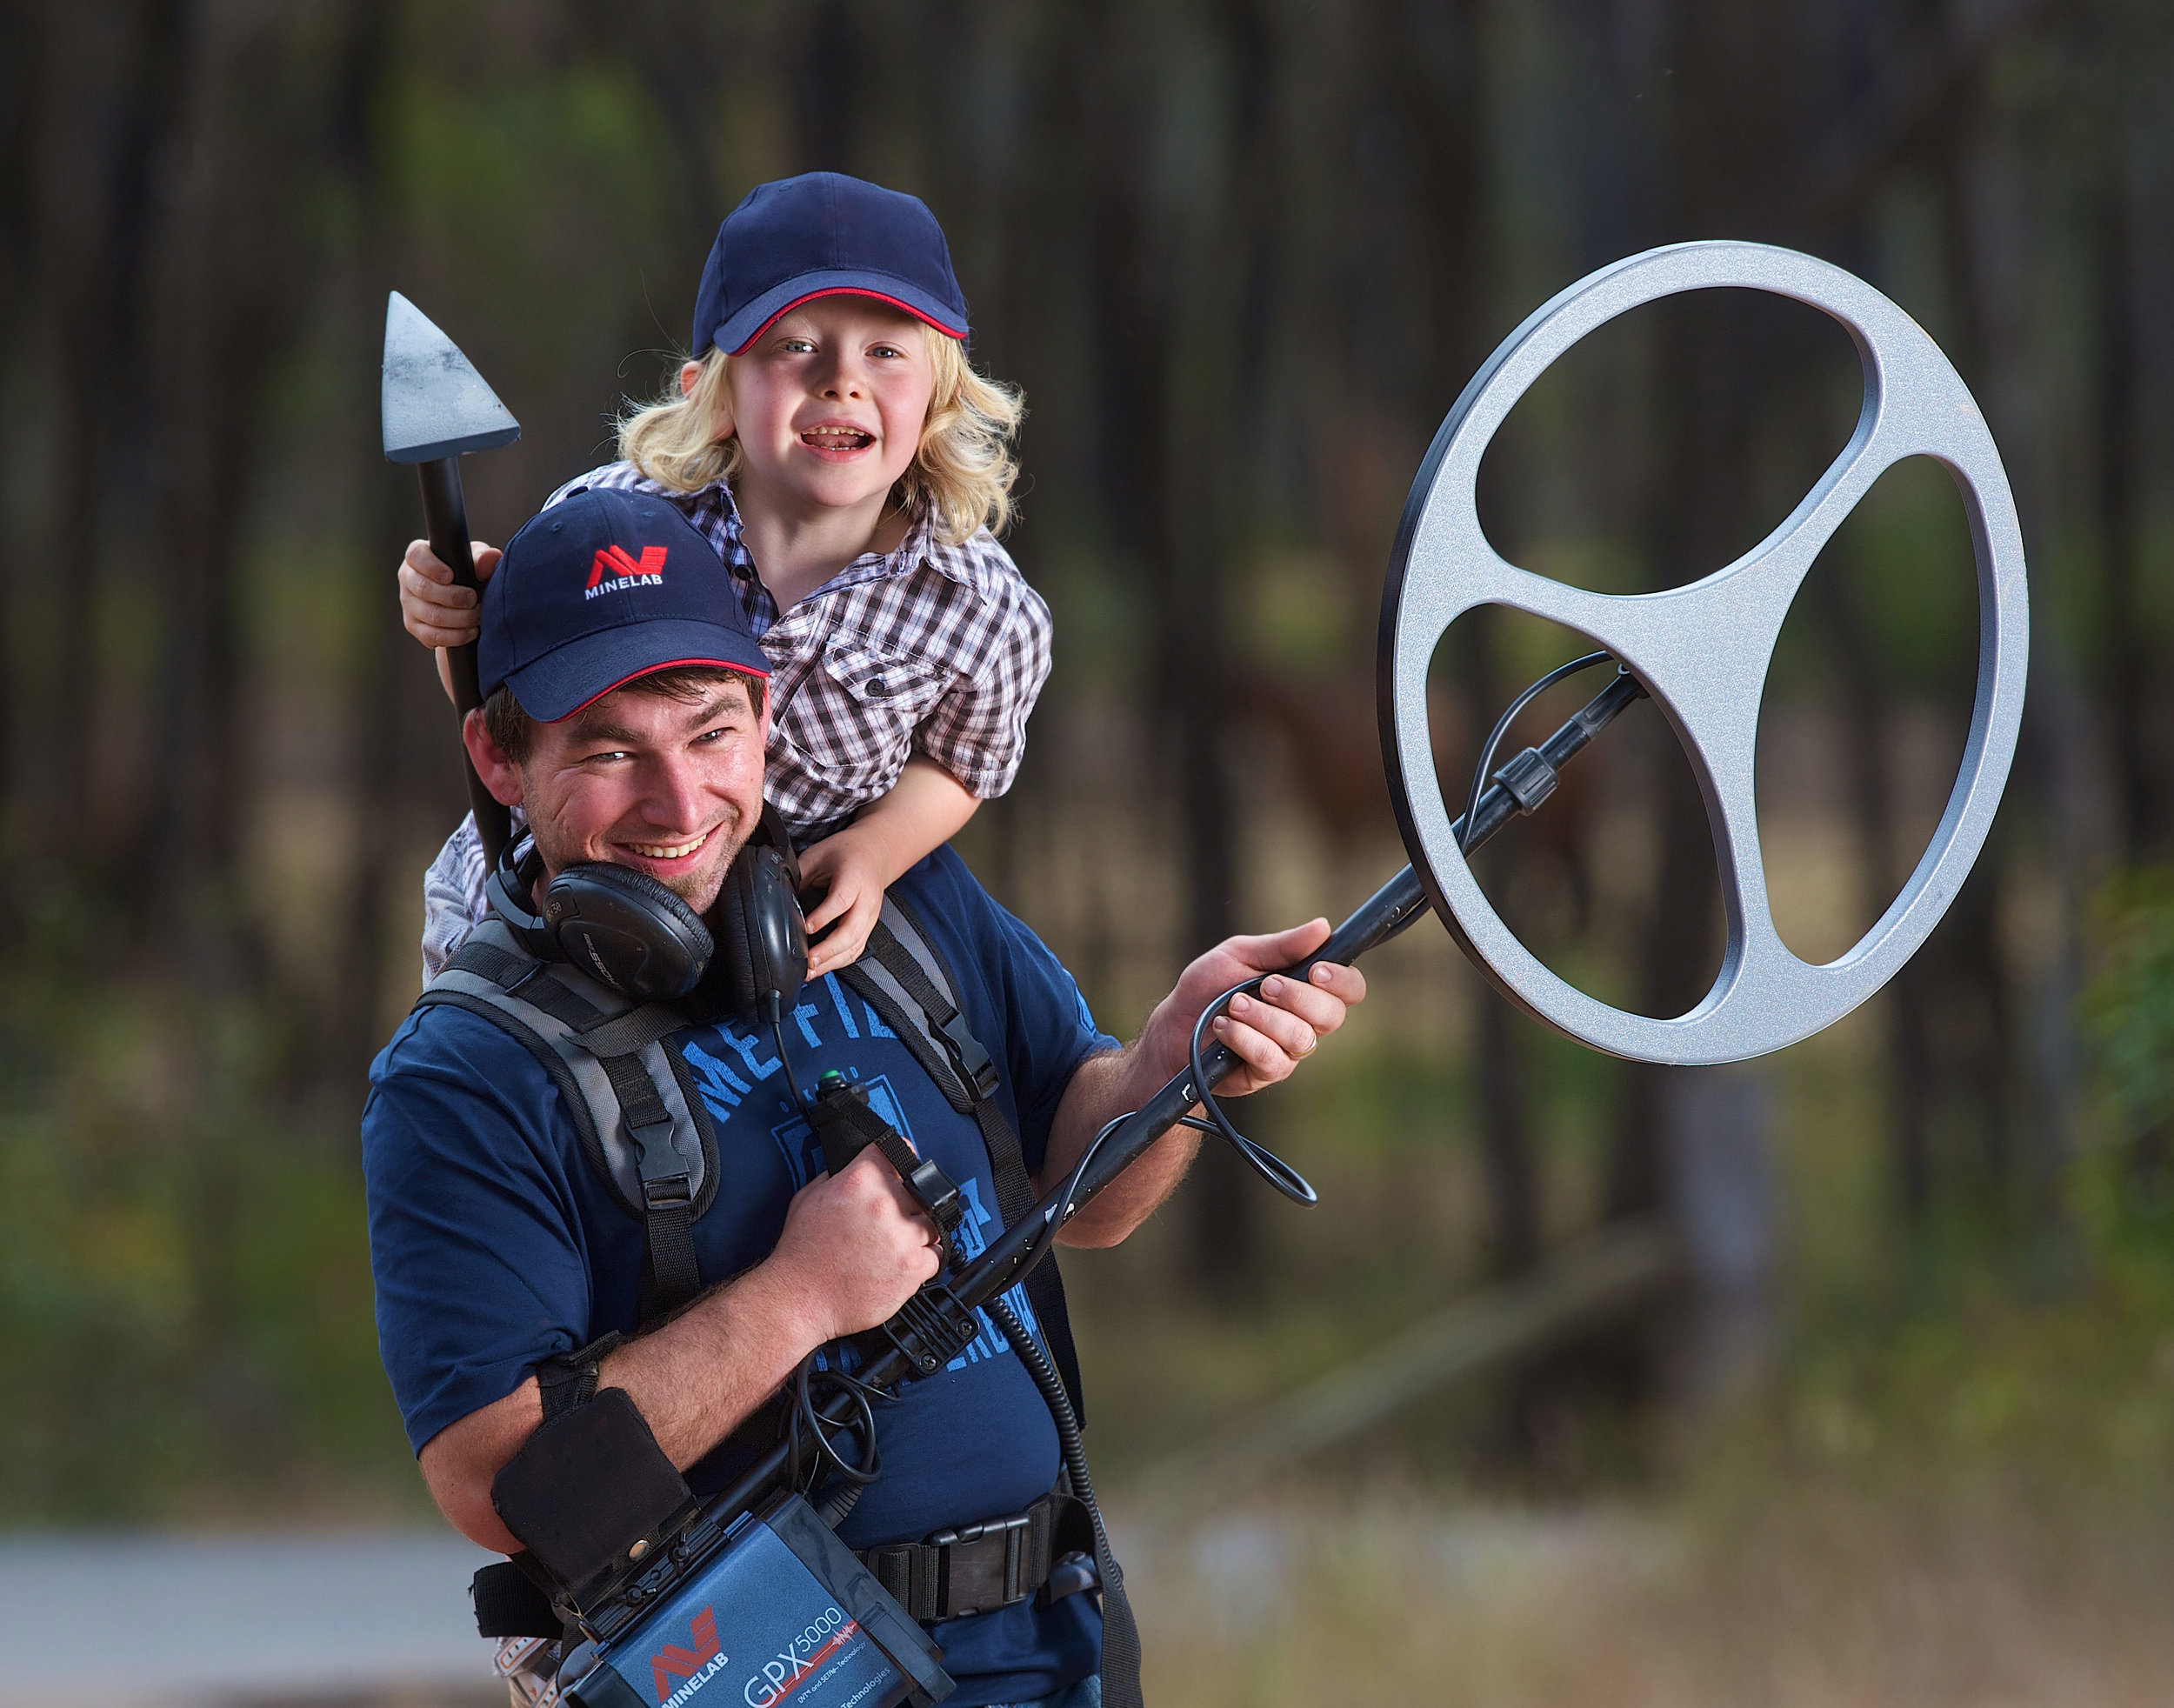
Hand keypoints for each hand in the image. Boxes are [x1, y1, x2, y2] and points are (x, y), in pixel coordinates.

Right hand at [398, 538, 498, 648]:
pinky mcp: (414, 626)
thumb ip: (482, 558)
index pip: (416, 556)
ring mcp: (408, 604)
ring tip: (478, 617)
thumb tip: (489, 558)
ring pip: (430, 615)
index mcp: (418, 557)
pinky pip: (431, 636)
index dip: (432, 567)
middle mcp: (408, 579)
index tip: (451, 576)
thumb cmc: (468, 572)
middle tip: (474, 600)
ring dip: (459, 618)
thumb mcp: (476, 561)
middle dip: (454, 597)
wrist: (468, 599)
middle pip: (424, 589)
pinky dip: (454, 637)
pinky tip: (471, 632)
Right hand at [764, 1149, 940, 1342]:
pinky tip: (901, 1263)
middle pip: (919, 1190)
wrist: (799, 1298)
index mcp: (859, 1181)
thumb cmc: (800, 1253)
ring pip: (933, 1223)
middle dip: (907, 1203)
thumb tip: (859, 1166)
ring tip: (895, 1245)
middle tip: (890, 1220)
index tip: (903, 1168)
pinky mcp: (912, 1267)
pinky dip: (923, 1260)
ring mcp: (901, 1236)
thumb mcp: (809, 1197)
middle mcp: (883, 1204)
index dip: (899, 1159)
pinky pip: (935, 1256)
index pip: (895, 1152)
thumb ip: (839, 1176)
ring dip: (918, 1232)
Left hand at [797, 827, 890, 978]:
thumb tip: (779, 898)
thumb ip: (800, 876)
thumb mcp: (819, 856)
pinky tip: (823, 967)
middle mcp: (867, 900)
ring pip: (855, 946)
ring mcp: (871, 916)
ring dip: (832, 962)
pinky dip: (839, 961)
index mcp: (854, 878)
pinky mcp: (869, 926)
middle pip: (852, 931)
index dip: (822, 917)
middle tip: (807, 962)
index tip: (804, 928)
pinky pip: (856, 949)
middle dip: (828, 950)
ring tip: (810, 972)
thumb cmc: (847, 852)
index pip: (841, 901)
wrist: (876, 853)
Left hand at [1142, 918, 1366, 1097]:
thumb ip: (1282, 945)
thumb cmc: (1207, 989)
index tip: (1316, 970)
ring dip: (1263, 1017)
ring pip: (1301, 1038)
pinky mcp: (1267, 1072)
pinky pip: (1272, 1059)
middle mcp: (1305, 1021)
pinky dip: (1244, 1039)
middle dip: (1297, 996)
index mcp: (1306, 988)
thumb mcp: (1239, 955)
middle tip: (1264, 985)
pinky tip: (1224, 1029)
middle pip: (1332, 1015)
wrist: (1172, 1028)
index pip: (1349, 989)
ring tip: (1233, 1005)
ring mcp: (1289, 1051)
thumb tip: (1323, 927)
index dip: (1342, 981)